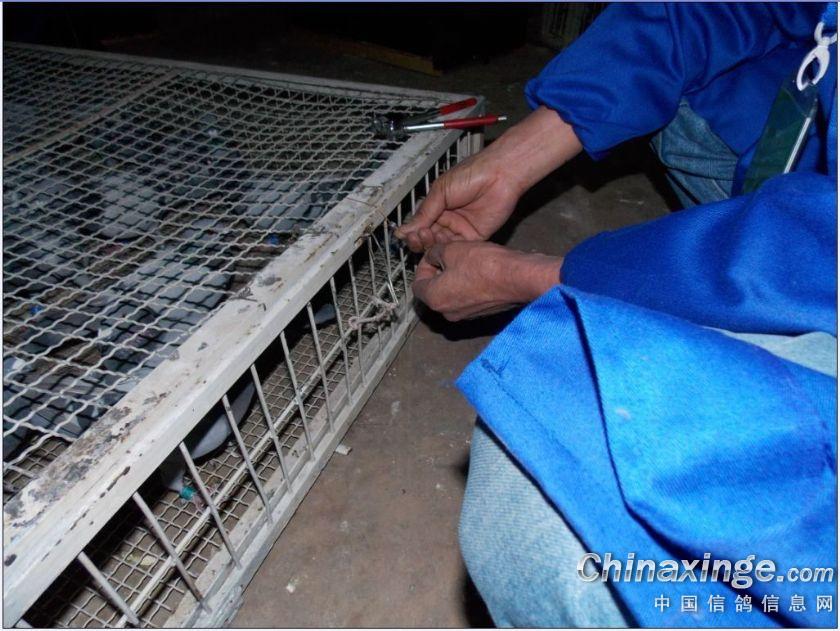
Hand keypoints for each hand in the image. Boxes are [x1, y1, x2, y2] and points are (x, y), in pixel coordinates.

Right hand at [394, 144, 522, 252]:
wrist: (499, 174)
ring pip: (441, 244)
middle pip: (429, 238)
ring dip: (432, 244)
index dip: (412, 232)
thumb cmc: (472, 174)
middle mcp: (448, 219)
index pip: (420, 225)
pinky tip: (441, 242)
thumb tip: (404, 230)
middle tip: (417, 237)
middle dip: (420, 240)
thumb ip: (424, 213)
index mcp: (438, 206)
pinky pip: (458, 247)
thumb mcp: (441, 192)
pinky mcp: (475, 236)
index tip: (406, 235)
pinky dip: (448, 248)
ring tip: (428, 236)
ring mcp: (461, 228)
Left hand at [412, 241, 562, 320]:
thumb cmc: (486, 265)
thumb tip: (432, 255)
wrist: (518, 278)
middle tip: (448, 254)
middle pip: (434, 290)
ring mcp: (466, 315)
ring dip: (454, 277)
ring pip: (451, 294)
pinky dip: (469, 284)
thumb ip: (434, 252)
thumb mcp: (452, 249)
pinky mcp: (482, 312)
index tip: (432, 254)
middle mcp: (448, 312)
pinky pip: (468, 297)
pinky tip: (480, 269)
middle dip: (439, 271)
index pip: (417, 284)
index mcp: (435, 299)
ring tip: (466, 259)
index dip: (422, 265)